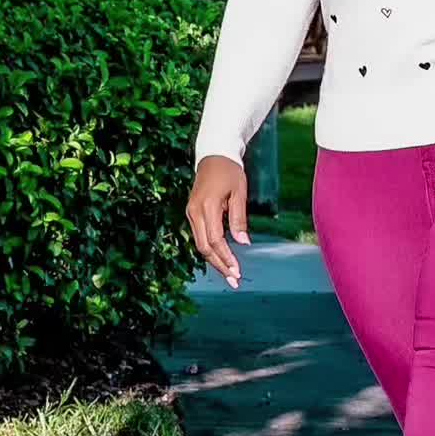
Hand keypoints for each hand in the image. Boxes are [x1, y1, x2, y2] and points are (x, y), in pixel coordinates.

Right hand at [187, 154, 250, 288]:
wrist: (213, 155)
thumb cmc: (229, 171)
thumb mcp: (239, 193)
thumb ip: (239, 219)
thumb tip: (243, 243)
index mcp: (207, 207)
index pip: (215, 240)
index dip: (226, 258)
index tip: (237, 271)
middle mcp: (194, 212)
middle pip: (204, 247)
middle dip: (219, 265)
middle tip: (234, 280)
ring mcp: (191, 213)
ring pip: (200, 244)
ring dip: (214, 260)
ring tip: (229, 274)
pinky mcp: (192, 213)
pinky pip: (200, 236)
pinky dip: (211, 250)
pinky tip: (222, 258)